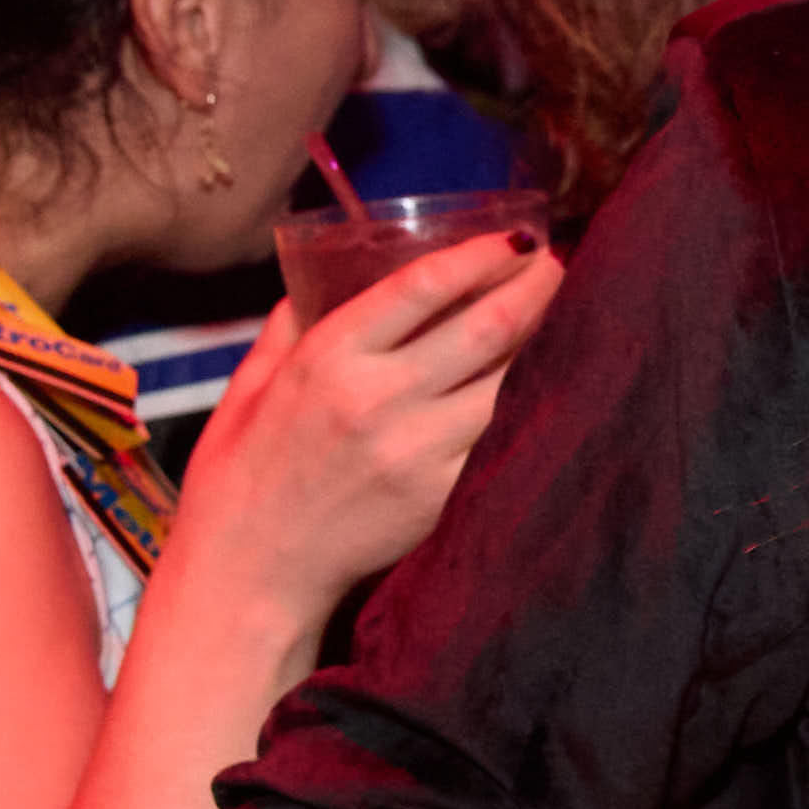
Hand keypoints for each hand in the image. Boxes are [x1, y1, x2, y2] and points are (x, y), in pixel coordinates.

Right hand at [172, 233, 561, 622]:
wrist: (250, 570)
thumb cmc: (240, 475)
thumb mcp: (248, 386)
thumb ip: (287, 327)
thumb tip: (318, 276)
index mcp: (327, 359)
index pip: (423, 287)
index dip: (481, 255)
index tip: (518, 237)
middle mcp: (378, 398)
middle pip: (485, 328)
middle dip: (535, 288)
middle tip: (558, 266)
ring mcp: (417, 450)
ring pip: (508, 383)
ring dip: (547, 344)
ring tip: (568, 316)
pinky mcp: (442, 495)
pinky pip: (501, 439)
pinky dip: (532, 408)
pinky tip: (551, 385)